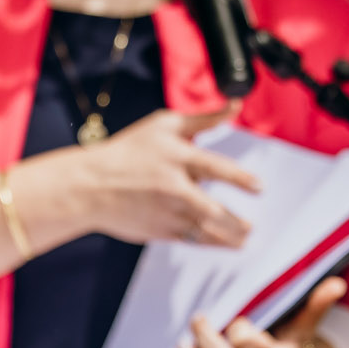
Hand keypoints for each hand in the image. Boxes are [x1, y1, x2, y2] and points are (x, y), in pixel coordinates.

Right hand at [40, 107, 259, 248]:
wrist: (90, 186)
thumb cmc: (129, 150)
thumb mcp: (164, 124)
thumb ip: (204, 119)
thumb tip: (236, 104)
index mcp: (177, 158)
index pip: (217, 170)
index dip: (241, 179)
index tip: (259, 188)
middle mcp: (173, 188)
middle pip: (214, 210)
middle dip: (237, 221)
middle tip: (251, 226)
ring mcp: (166, 213)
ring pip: (206, 231)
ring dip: (228, 238)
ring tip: (243, 239)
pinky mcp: (159, 231)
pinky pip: (191, 240)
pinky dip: (209, 242)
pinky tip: (222, 243)